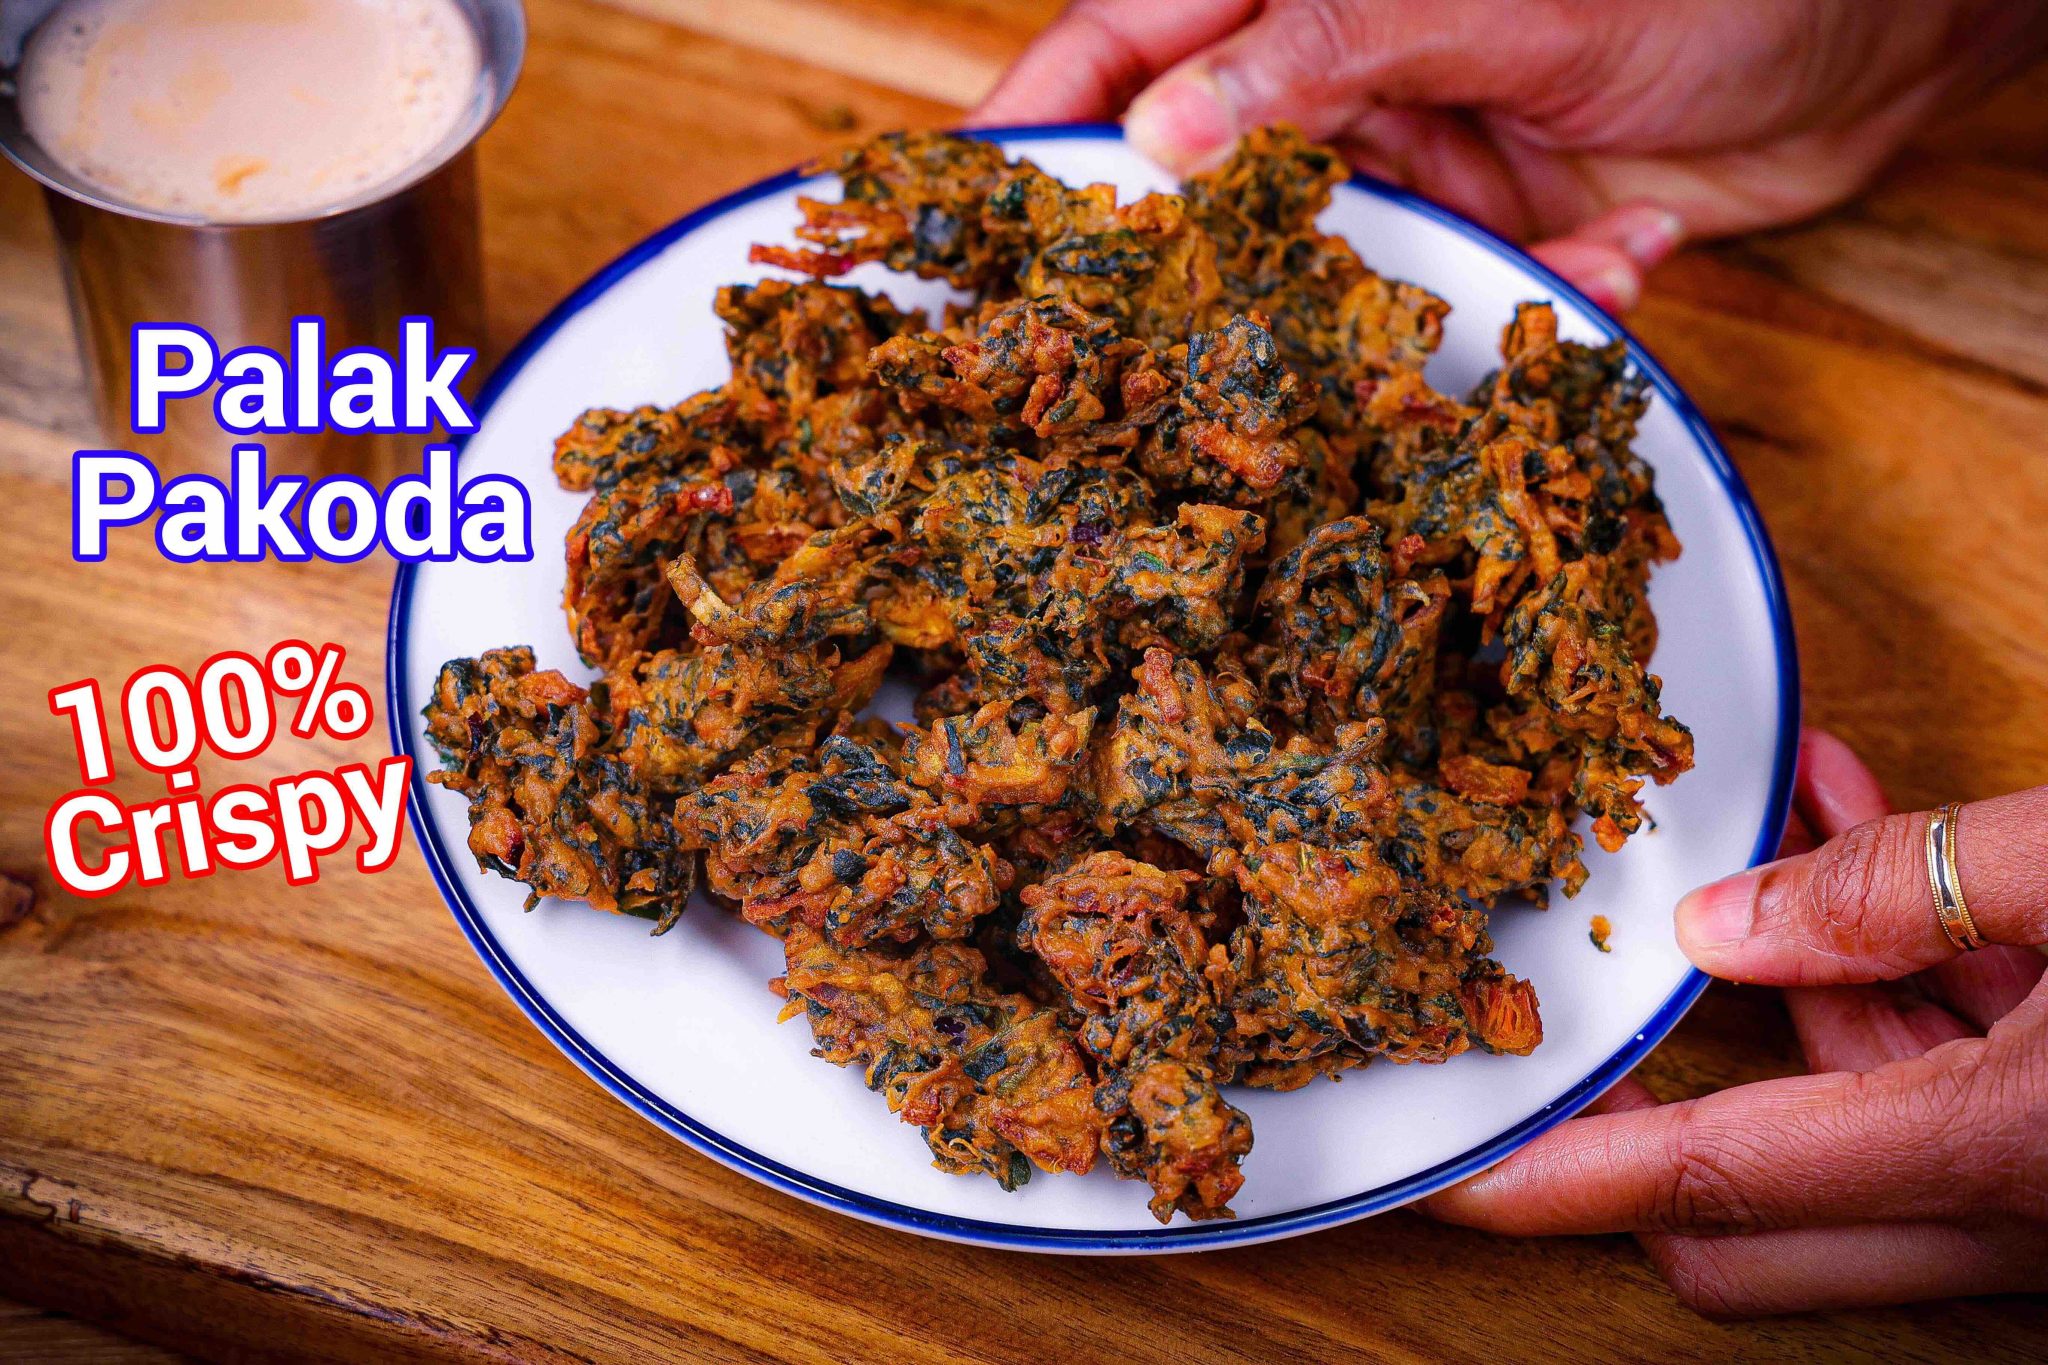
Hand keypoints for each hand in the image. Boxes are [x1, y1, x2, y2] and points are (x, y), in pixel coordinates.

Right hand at [974, 0, 2047, 310]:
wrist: (1876, 40)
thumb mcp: (1492, 0)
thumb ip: (1321, 54)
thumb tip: (1158, 134)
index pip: (1120, 46)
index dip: (1030, 126)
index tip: (952, 208)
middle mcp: (1340, 77)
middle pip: (1193, 179)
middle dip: (1165, 269)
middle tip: (1103, 364)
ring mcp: (1413, 161)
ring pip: (1318, 267)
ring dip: (1359, 316)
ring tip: (1363, 358)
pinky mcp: (1494, 238)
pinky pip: (1450, 307)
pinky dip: (1520, 310)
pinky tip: (1607, 269)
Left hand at [1423, 730, 2047, 1315]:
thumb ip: (1901, 886)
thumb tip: (1722, 920)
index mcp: (1989, 1150)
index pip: (1712, 1182)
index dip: (1559, 1175)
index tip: (1451, 1170)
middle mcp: (2005, 1207)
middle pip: (1745, 1214)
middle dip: (1634, 1123)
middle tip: (1564, 1023)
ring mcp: (2033, 1185)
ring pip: (1837, 1132)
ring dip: (1788, 983)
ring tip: (1753, 834)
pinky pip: (1930, 1077)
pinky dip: (1886, 976)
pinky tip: (1866, 845)